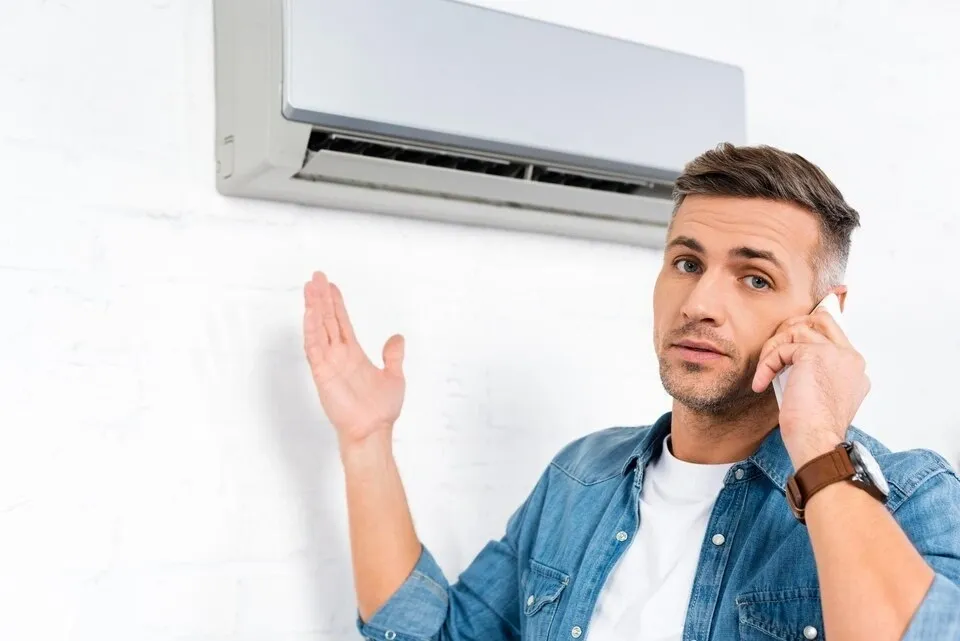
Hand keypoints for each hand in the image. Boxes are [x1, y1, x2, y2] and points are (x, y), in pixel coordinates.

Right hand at [303, 271, 405, 447]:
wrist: (374, 430)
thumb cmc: (381, 410)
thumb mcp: (394, 376)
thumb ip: (393, 356)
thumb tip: (397, 338)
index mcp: (353, 354)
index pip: (341, 323)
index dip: (336, 304)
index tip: (330, 286)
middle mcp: (338, 355)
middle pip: (327, 320)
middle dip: (321, 299)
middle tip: (315, 277)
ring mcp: (329, 363)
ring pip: (319, 329)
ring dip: (314, 308)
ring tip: (310, 288)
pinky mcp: (322, 373)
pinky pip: (314, 348)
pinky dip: (311, 330)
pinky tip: (309, 314)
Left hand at [752, 307, 869, 467]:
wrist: (817, 442)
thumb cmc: (814, 427)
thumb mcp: (819, 394)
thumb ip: (816, 372)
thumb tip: (792, 359)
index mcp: (854, 367)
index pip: (834, 332)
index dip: (808, 330)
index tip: (786, 338)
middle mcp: (850, 357)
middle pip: (821, 319)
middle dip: (792, 328)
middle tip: (774, 349)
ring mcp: (836, 354)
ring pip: (797, 330)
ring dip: (774, 349)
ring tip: (765, 371)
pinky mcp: (815, 355)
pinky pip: (782, 349)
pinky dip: (767, 364)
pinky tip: (761, 383)